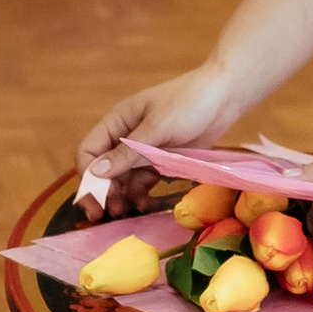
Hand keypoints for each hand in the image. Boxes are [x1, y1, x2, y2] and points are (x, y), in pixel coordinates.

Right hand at [76, 60, 239, 200]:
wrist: (224, 97)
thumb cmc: (188, 103)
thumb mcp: (156, 128)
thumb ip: (126, 153)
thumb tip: (95, 173)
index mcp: (117, 121)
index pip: (89, 151)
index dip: (88, 177)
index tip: (94, 200)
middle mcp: (125, 136)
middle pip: (104, 169)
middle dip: (103, 191)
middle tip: (107, 214)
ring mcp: (143, 149)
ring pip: (123, 178)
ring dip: (121, 195)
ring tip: (126, 212)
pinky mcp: (161, 159)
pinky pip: (143, 180)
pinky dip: (140, 193)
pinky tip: (144, 205)